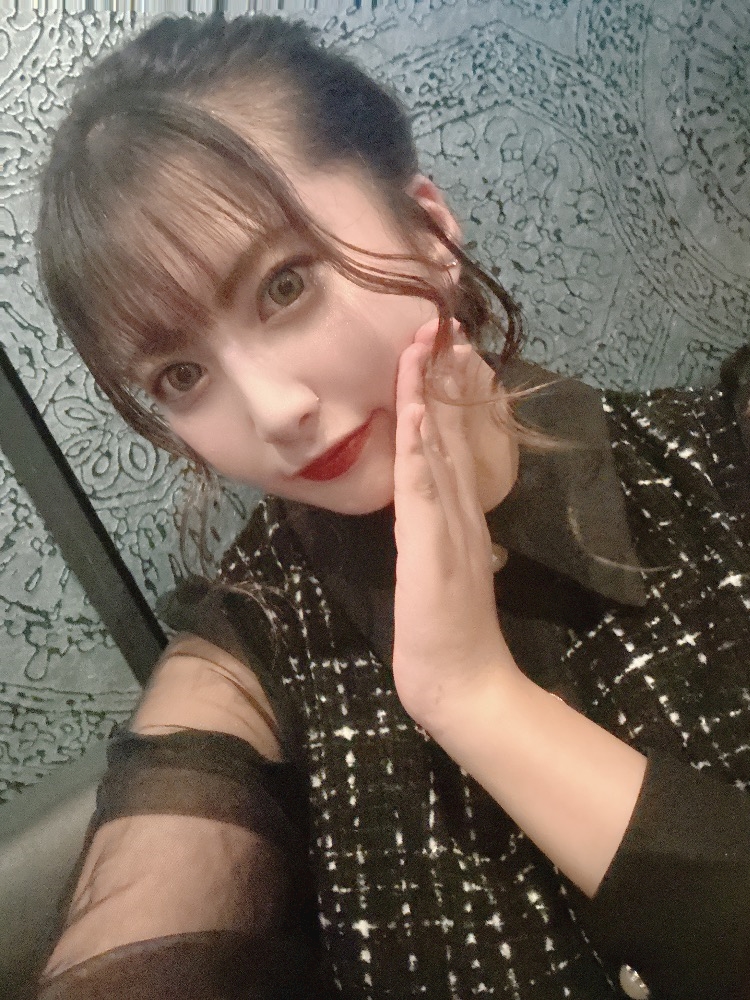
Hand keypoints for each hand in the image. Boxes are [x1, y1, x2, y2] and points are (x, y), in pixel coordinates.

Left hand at [391, 319, 517, 729]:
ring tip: (435, 340)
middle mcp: (458, 504)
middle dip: (448, 374)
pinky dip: (423, 442)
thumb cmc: (449, 631)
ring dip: (436, 390)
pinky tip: (420, 406)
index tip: (446, 348)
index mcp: (458, 509)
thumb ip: (447, 529)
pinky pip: (423, 482)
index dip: (450, 392)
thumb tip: (441, 500)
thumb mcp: (446, 566)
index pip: (454, 438)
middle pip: (454, 428)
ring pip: (440, 443)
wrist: (462, 681)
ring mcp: (447, 519)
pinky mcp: (431, 540)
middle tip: (447, 321)